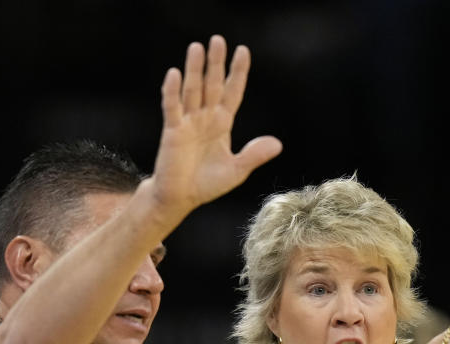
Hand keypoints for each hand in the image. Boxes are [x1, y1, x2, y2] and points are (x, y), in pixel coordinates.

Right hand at [145, 35, 281, 223]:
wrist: (180, 198)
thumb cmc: (206, 184)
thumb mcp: (236, 170)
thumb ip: (254, 155)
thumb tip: (277, 144)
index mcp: (222, 124)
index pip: (232, 92)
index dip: (237, 73)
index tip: (243, 51)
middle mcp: (205, 118)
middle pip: (212, 85)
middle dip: (215, 63)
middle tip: (218, 39)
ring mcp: (188, 122)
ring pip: (192, 90)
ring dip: (194, 69)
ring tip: (197, 47)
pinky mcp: (173, 131)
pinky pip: (173, 107)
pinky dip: (172, 91)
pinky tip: (175, 73)